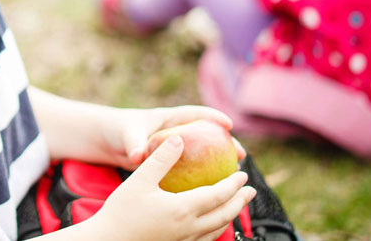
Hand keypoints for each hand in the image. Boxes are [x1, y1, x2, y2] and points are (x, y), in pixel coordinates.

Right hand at [84, 136, 255, 240]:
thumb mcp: (139, 180)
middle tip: (250, 190)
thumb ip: (161, 158)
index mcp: (182, 209)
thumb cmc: (120, 211)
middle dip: (240, 202)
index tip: (243, 174)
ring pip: (216, 230)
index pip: (218, 196)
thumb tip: (179, 139)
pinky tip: (211, 224)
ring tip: (236, 205)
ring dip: (230, 215)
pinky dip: (215, 229)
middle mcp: (188, 229)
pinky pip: (205, 240)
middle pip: (224, 215)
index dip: (233, 184)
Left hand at [105, 105, 243, 170]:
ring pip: (202, 153)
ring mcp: (175, 148)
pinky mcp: (170, 162)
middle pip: (206, 135)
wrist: (107, 141)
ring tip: (235, 174)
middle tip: (241, 154)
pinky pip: (190, 169)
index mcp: (169, 119)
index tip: (228, 124)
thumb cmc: (117, 130)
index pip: (195, 113)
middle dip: (225, 142)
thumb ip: (134, 143)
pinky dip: (201, 178)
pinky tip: (211, 192)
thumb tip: (138, 156)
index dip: (213, 116)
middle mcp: (176, 132)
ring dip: (218, 162)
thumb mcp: (126, 135)